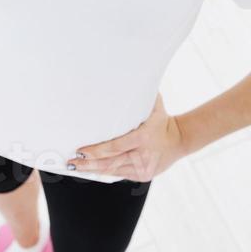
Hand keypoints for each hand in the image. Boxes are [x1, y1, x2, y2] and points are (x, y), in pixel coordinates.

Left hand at [69, 91, 185, 181]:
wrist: (180, 140)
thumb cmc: (162, 119)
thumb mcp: (154, 104)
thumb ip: (140, 94)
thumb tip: (127, 76)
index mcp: (143, 137)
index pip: (115, 147)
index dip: (96, 151)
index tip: (81, 150)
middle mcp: (142, 155)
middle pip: (110, 163)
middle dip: (88, 164)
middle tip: (71, 163)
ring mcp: (143, 168)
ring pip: (113, 171)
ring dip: (93, 170)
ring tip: (76, 167)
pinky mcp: (143, 175)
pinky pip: (120, 174)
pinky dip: (106, 172)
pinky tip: (92, 170)